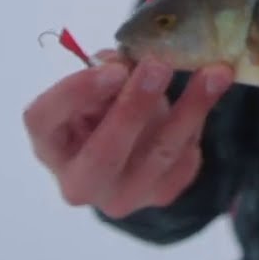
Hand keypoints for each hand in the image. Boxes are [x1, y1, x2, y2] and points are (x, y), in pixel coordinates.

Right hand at [22, 50, 232, 218]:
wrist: (133, 143)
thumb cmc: (104, 105)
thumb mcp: (97, 84)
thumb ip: (107, 71)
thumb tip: (129, 62)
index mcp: (50, 145)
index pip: (44, 121)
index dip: (75, 93)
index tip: (113, 68)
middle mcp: (79, 182)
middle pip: (104, 152)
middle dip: (134, 106)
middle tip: (159, 66)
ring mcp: (122, 197)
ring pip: (158, 155)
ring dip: (189, 109)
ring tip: (214, 73)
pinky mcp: (160, 197)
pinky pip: (185, 160)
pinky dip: (198, 124)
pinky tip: (209, 95)